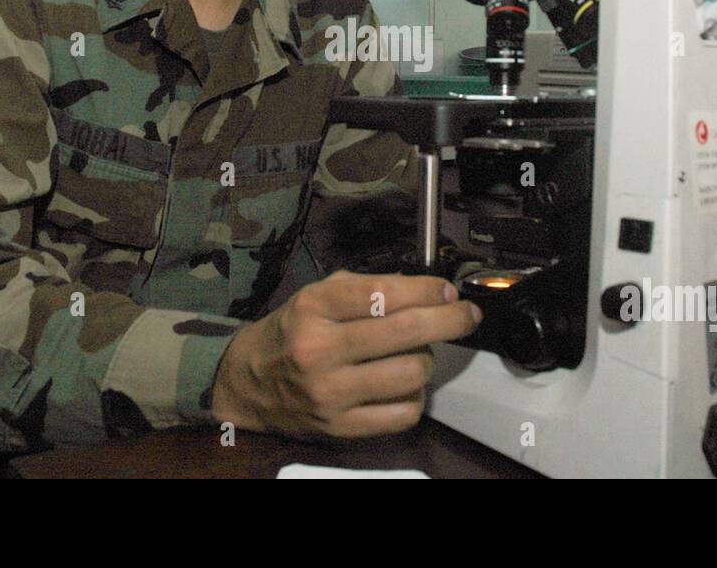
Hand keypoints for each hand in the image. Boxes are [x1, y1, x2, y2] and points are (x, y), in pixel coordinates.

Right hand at [210, 270, 481, 438]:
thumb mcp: (318, 296)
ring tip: (415, 352)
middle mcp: (320, 349)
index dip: (427, 291)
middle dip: (450, 320)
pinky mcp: (340, 427)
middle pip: (407, 331)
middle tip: (467, 315)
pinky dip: (415, 396)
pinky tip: (404, 385)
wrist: (248, 384)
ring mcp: (331, 393)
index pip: (384, 293)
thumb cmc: (293, 332)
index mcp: (314, 307)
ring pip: (412, 373)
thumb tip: (428, 292)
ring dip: (426, 359)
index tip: (448, 291)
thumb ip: (368, 289)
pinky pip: (404, 413)